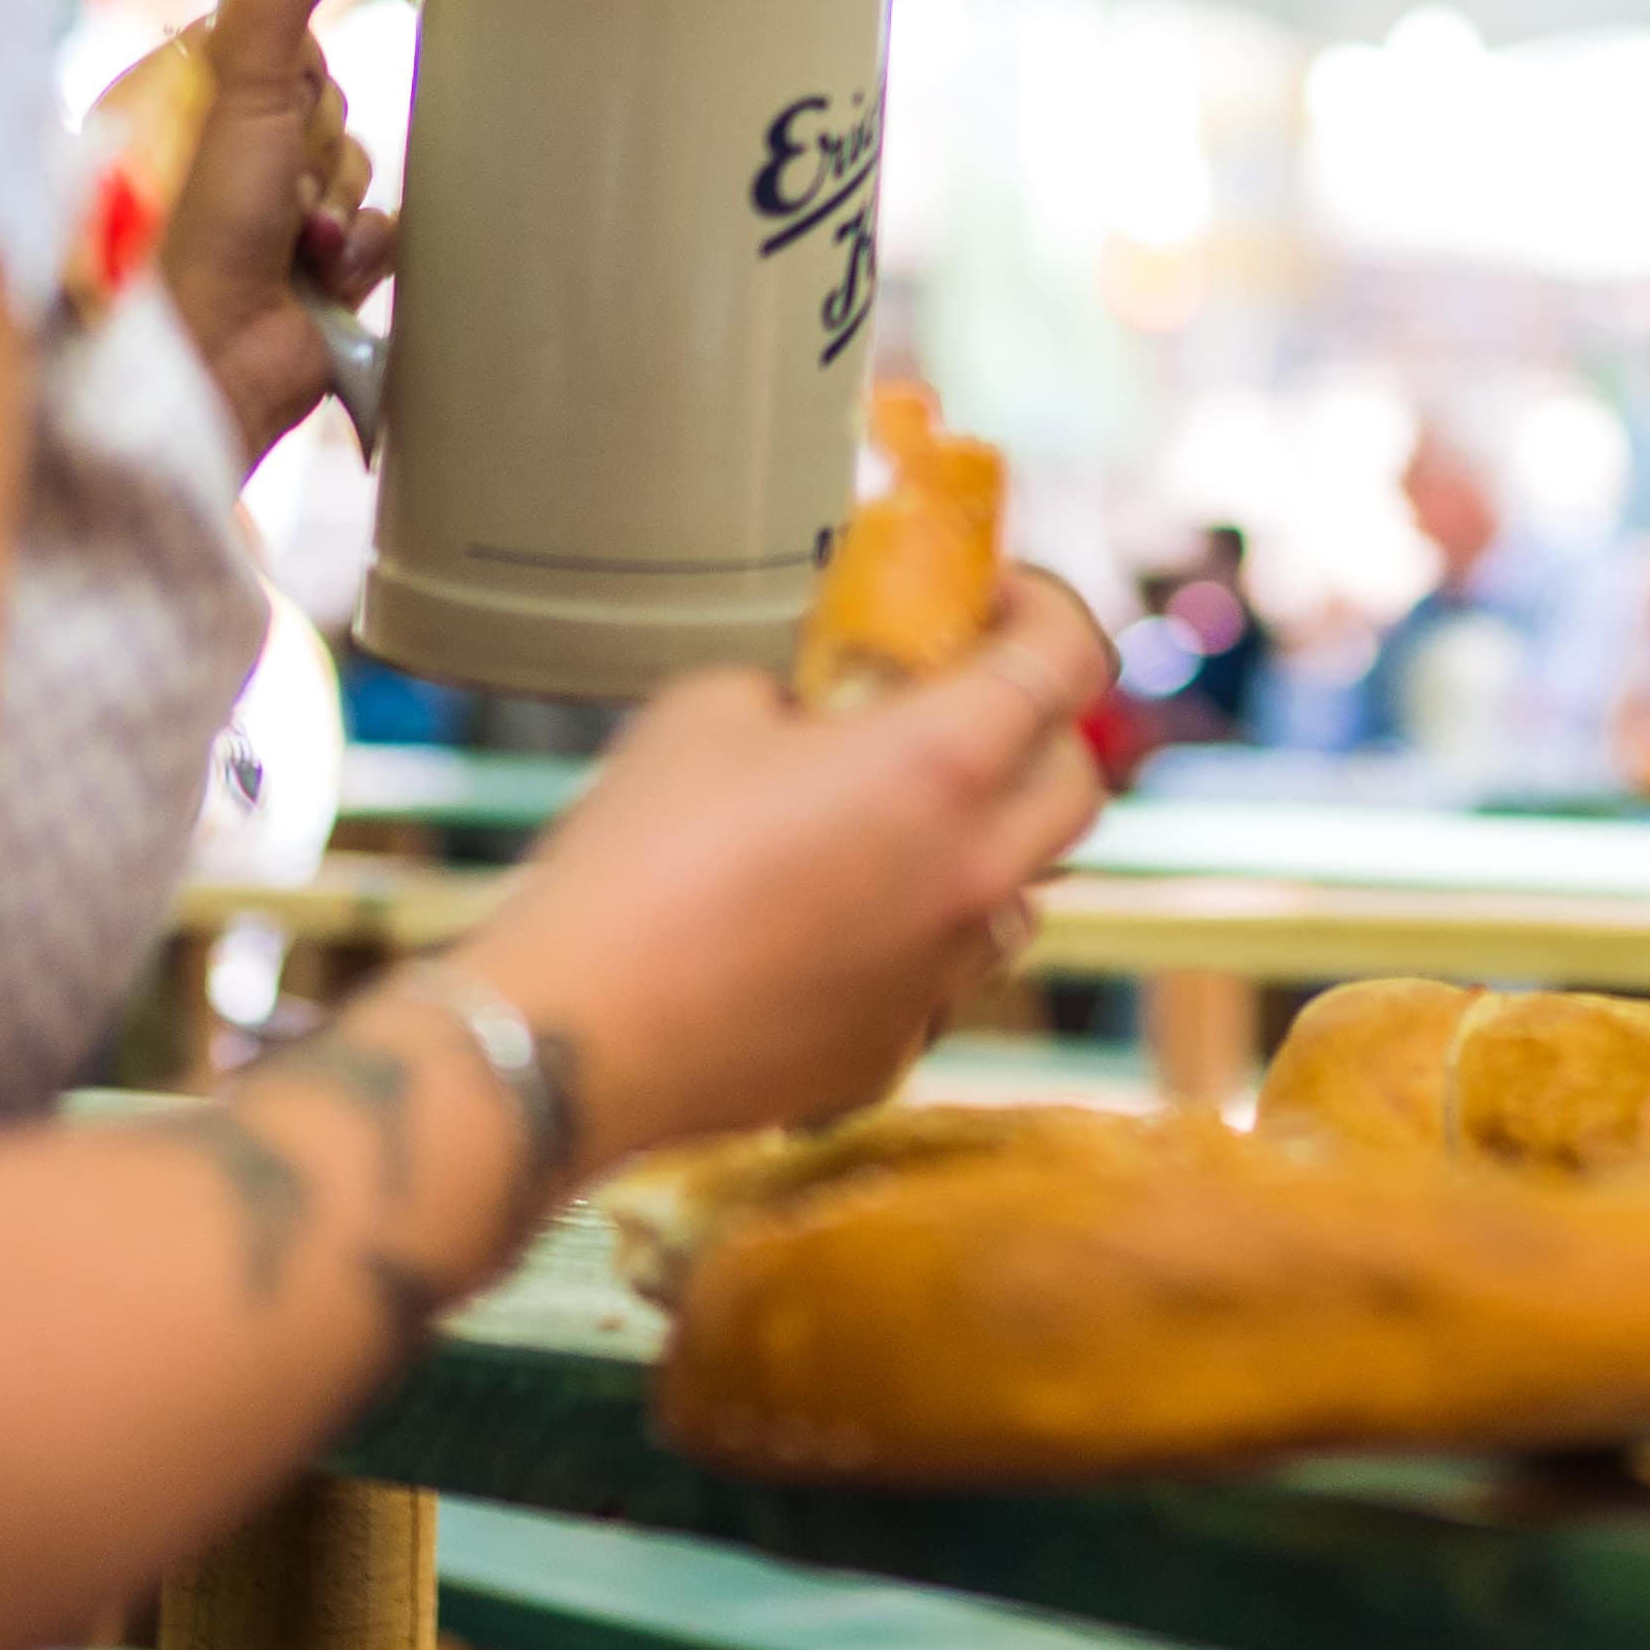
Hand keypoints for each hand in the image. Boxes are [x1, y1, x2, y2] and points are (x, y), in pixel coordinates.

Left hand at [157, 0, 398, 461]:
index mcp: (178, 89)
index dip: (295, 63)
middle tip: (279, 186)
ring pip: (358, 162)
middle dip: (320, 144)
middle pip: (328, 96)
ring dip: (341, 204)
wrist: (202, 372)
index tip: (288, 90)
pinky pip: (376, 229)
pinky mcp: (309, 272)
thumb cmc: (194, 223)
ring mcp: (263, 214)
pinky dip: (362, 251)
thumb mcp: (240, 77)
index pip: (280, 29)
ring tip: (296, 245)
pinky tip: (325, 277)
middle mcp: (217, 148)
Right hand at [446, 568, 1117, 1165]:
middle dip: (1038, 729)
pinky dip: (911, 936)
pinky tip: (827, 922)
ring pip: (1020, 890)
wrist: (571, 1033)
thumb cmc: (633, 858)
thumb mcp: (710, 708)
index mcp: (941, 767)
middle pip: (1078, 783)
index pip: (1069, 659)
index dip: (1046, 608)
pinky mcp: (894, 1050)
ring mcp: (943, 977)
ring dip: (982, 842)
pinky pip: (941, 975)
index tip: (999, 599)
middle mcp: (974, 876)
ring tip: (889, 819)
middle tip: (962, 702)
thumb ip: (801, 689)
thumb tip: (821, 707)